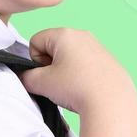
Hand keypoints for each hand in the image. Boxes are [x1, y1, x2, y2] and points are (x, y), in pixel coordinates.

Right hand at [16, 27, 132, 115]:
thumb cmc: (77, 88)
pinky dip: (80, 74)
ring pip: (69, 56)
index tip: (46, 74)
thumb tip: (25, 77)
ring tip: (72, 87)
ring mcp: (97, 47)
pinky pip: (85, 64)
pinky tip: (85, 88)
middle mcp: (82, 35)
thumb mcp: (41, 83)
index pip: (36, 40)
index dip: (34, 60)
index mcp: (64, 34)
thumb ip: (25, 77)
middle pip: (53, 47)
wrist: (111, 102)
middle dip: (50, 65)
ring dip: (64, 71)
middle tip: (57, 82)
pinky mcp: (107, 60)